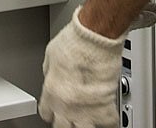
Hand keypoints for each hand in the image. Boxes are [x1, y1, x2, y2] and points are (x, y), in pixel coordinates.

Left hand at [38, 7, 123, 127]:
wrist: (95, 37)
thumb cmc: (75, 39)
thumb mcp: (51, 53)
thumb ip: (50, 71)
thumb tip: (52, 74)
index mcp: (51, 91)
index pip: (46, 113)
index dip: (51, 110)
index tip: (55, 108)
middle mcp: (67, 105)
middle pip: (63, 127)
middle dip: (65, 121)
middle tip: (71, 113)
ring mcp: (86, 109)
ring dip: (85, 123)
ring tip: (88, 116)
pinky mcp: (105, 107)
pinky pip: (109, 123)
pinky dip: (109, 120)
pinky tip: (107, 116)